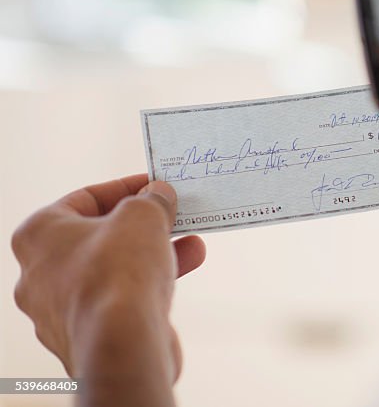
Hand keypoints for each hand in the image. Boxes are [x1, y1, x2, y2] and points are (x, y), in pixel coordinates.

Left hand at [11, 175, 204, 404]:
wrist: (122, 343)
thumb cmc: (118, 271)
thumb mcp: (144, 214)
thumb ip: (152, 199)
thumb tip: (159, 195)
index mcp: (37, 236)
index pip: (84, 198)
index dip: (126, 188)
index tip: (155, 186)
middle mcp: (38, 273)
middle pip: (98, 236)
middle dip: (142, 225)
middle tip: (171, 216)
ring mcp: (58, 310)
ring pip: (111, 270)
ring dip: (152, 254)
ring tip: (191, 246)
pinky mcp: (84, 336)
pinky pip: (118, 299)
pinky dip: (147, 284)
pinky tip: (181, 272)